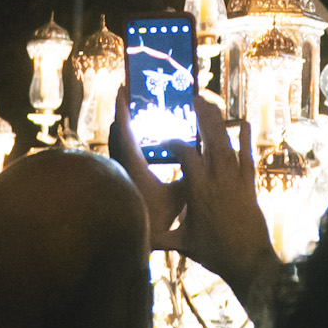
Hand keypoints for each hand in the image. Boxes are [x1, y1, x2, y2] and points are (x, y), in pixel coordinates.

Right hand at [112, 92, 281, 309]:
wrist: (249, 261)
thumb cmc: (215, 253)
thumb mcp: (183, 244)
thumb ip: (160, 238)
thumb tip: (136, 239)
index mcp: (199, 191)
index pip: (186, 155)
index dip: (174, 142)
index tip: (164, 140)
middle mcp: (218, 179)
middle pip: (210, 139)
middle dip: (202, 117)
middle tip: (193, 99)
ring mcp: (236, 179)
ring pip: (228, 143)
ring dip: (219, 122)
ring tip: (210, 104)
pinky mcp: (249, 184)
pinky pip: (248, 155)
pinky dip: (244, 138)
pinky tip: (242, 122)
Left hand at [113, 97, 182, 247]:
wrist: (136, 239)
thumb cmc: (154, 218)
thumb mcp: (179, 196)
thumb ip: (191, 178)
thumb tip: (209, 161)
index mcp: (132, 164)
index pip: (124, 129)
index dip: (123, 107)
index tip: (122, 88)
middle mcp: (120, 164)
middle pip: (118, 129)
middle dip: (124, 108)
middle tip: (130, 88)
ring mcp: (119, 170)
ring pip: (118, 140)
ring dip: (125, 122)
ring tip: (134, 105)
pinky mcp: (122, 177)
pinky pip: (122, 151)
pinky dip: (127, 138)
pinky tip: (138, 136)